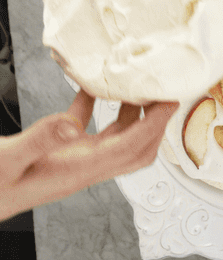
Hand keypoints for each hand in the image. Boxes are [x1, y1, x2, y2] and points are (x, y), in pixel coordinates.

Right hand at [0, 89, 177, 221]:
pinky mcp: (62, 152)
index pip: (128, 149)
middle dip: (154, 123)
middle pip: (135, 148)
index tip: (169, 104)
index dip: (153, 126)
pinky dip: (95, 107)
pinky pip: (87, 127)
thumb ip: (38, 141)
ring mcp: (75, 160)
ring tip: (136, 87)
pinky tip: (91, 87)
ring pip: (117, 137)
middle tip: (164, 94)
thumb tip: (72, 125)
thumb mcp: (7, 162)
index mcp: (78, 172)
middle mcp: (84, 167)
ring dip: (131, 114)